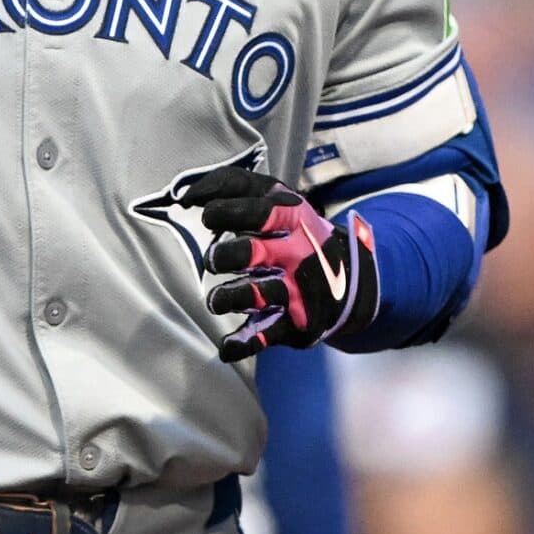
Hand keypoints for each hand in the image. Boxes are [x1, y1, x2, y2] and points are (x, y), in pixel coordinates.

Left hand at [171, 167, 378, 358]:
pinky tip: (226, 347)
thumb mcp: (274, 198)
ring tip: (216, 300)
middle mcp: (295, 254)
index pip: (259, 210)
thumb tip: (184, 194)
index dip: (226, 211)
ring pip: (258, 294)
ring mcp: (296, 289)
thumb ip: (231, 185)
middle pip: (253, 253)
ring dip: (229, 297)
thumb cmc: (292, 232)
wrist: (349, 278)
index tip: (207, 215)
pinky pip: (266, 335)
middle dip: (225, 255)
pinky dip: (243, 343)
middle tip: (214, 259)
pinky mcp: (295, 322)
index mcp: (291, 219)